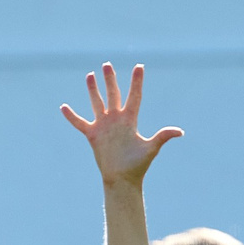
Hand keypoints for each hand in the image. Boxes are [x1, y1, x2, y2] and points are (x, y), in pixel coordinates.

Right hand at [62, 63, 181, 187]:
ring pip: (97, 103)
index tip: (139, 66)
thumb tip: (180, 132)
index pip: (134, 96)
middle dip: (110, 80)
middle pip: (113, 94)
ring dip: (93, 90)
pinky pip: (79, 123)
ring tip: (90, 75)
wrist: (122, 180)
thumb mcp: (151, 149)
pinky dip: (71, 116)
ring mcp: (104, 126)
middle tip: (107, 64)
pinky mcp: (93, 135)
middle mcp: (116, 120)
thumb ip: (162, 136)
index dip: (137, 82)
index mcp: (130, 120)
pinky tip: (63, 107)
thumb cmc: (138, 166)